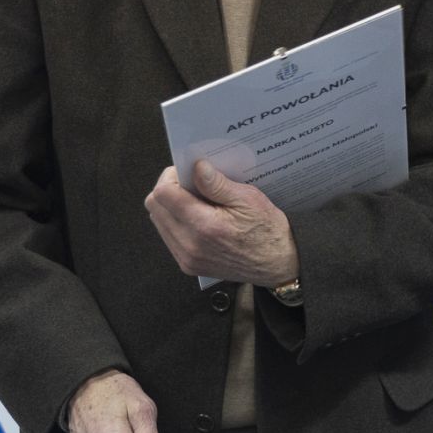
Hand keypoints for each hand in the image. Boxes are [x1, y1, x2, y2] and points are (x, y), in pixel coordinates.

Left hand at [144, 163, 298, 285]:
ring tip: (196, 200)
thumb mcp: (248, 199)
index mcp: (204, 226)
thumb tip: (196, 167)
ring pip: (158, 221)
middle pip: (154, 206)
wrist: (278, 264)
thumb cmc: (267, 230)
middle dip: (168, 189)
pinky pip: (168, 236)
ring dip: (170, 206)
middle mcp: (190, 245)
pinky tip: (197, 217)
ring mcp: (187, 258)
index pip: (163, 194)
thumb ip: (217, 184)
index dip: (171, 176)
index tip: (187, 172)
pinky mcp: (188, 265)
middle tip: (191, 183)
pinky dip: (176, 221)